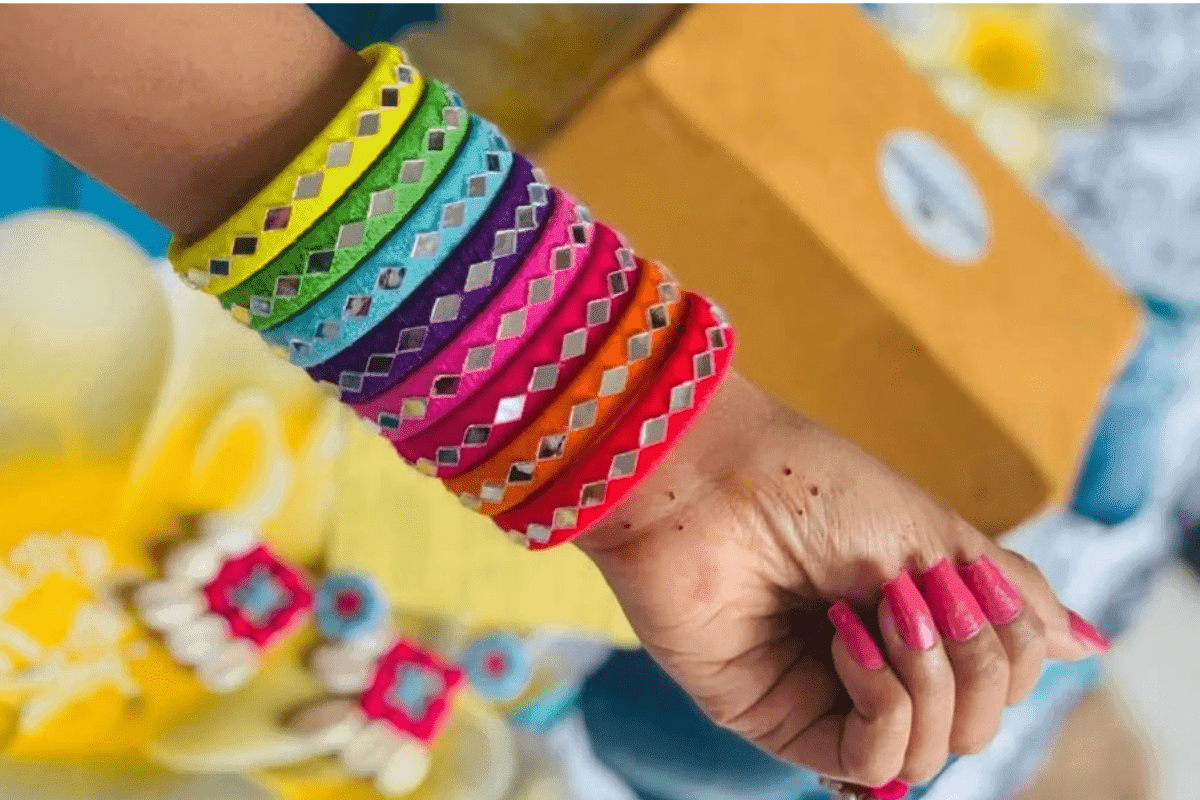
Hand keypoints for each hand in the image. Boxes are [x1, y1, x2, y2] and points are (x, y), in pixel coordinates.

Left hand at [577, 373, 1107, 788]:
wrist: (708, 476)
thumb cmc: (813, 486)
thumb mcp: (936, 534)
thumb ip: (1010, 598)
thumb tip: (1082, 647)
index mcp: (914, 616)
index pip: (1005, 679)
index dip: (1007, 642)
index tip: (964, 578)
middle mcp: (877, 663)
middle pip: (977, 722)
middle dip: (975, 663)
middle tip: (923, 596)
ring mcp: (829, 697)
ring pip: (933, 753)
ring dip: (931, 680)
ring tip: (881, 612)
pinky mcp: (779, 722)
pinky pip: (872, 764)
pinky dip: (884, 703)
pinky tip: (847, 641)